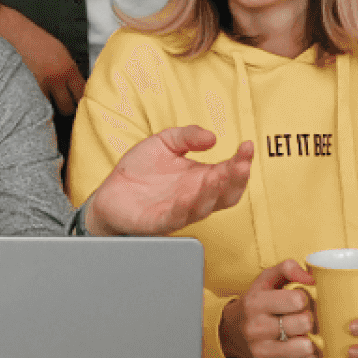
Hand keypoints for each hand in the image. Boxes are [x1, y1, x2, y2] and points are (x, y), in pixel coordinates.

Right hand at [0, 0, 85, 113]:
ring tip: (39, 98)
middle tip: (59, 103)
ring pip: (47, 110)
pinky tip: (26, 97)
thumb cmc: (30, 38)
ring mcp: (36, 88)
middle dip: (64, 108)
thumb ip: (68, 71)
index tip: (79, 103)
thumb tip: (77, 89)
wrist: (4, 30)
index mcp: (66, 67)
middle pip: (67, 108)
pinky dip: (29, 106)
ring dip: (45, 108)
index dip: (81, 101)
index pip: (82, 94)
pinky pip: (30, 107)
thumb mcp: (57, 50)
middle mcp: (53, 79)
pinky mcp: (20, 92)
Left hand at [83, 125, 253, 235]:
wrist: (110, 192)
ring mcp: (179, 211)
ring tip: (219, 176)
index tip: (247, 146)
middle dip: (236, 179)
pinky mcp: (159, 221)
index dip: (241, 161)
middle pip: (226, 194)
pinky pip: (175, 218)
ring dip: (213, 193)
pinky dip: (184, 208)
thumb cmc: (141, 170)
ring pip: (204, 207)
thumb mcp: (165, 142)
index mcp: (201, 178)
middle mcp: (195, 196)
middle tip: (241, 164)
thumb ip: (188, 136)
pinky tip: (188, 196)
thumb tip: (212, 136)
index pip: (229, 173)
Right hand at [218, 260, 317, 357]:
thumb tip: (310, 278)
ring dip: (311, 338)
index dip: (305, 298)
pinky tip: (299, 344)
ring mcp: (262, 351)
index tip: (300, 300)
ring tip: (303, 331)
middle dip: (310, 318)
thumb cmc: (256, 304)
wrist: (232, 332)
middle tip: (304, 316)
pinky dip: (307, 353)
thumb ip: (287, 269)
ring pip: (306, 346)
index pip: (297, 300)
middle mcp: (255, 328)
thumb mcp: (265, 280)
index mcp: (255, 303)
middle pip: (305, 322)